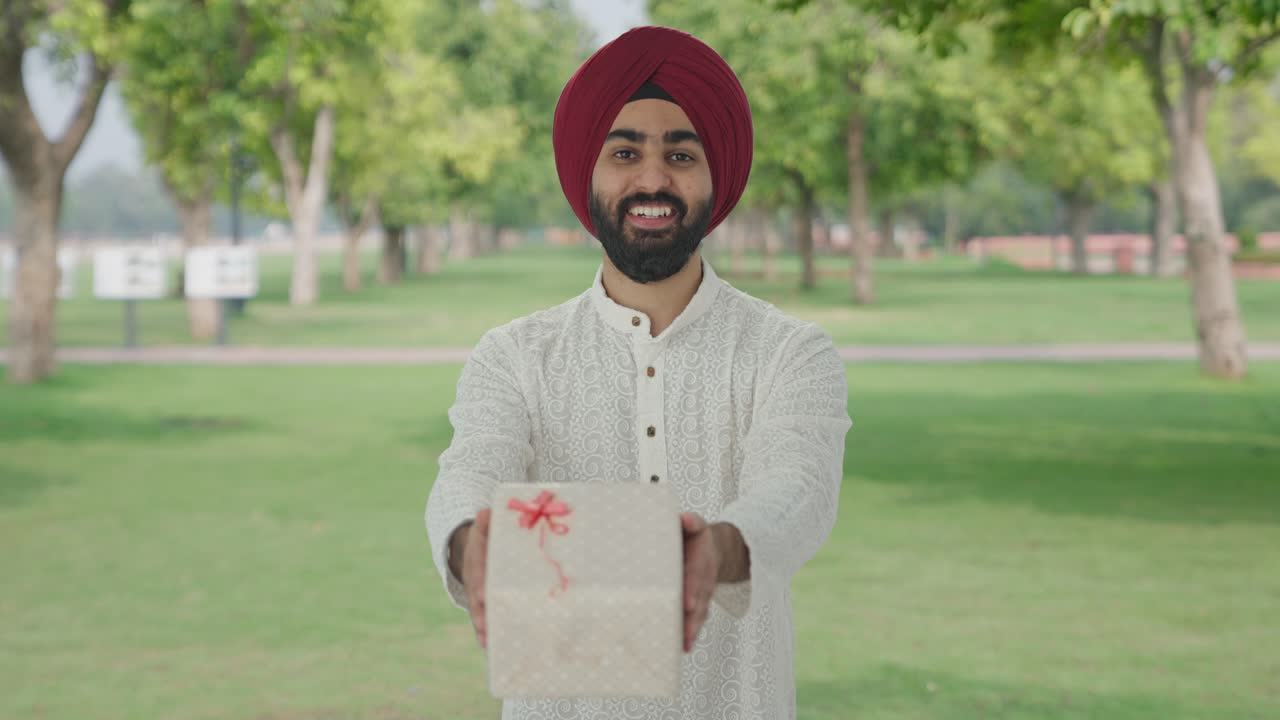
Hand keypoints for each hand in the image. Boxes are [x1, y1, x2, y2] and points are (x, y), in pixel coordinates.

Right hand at [460, 508, 491, 648]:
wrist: (470, 550)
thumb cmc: (486, 538)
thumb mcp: (485, 527)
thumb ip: (487, 521)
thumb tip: (486, 512)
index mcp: (476, 564)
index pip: (478, 576)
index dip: (481, 586)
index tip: (483, 596)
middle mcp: (475, 584)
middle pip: (477, 601)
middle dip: (482, 615)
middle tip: (487, 629)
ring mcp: (478, 597)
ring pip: (480, 615)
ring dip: (484, 630)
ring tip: (490, 645)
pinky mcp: (485, 607)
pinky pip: (486, 622)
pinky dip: (488, 635)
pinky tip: (494, 650)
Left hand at [680, 512, 719, 652]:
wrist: (714, 549)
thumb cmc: (695, 537)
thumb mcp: (694, 525)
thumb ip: (690, 522)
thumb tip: (683, 518)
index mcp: (701, 560)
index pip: (697, 575)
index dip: (693, 589)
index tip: (688, 603)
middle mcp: (704, 581)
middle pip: (700, 600)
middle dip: (693, 616)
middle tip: (685, 632)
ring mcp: (703, 595)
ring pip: (700, 614)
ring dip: (692, 630)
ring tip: (684, 645)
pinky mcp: (698, 605)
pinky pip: (696, 620)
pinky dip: (690, 634)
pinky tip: (682, 647)